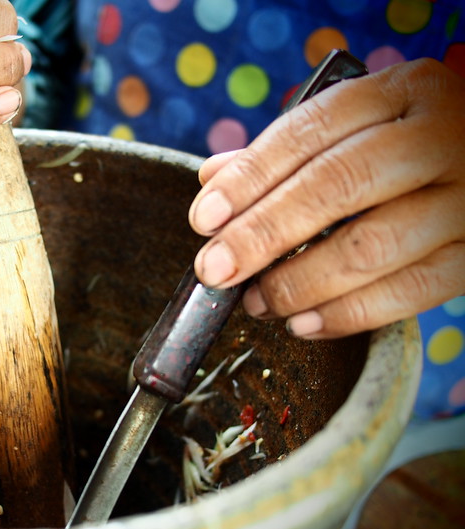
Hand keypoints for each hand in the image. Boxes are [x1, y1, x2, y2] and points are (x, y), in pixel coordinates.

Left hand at [189, 58, 464, 338]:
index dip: (248, 178)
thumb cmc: (407, 143)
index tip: (204, 218)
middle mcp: (439, 136)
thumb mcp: (359, 124)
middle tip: (215, 270)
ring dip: (298, 283)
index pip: (308, 132)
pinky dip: (347, 315)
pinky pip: (411, 292)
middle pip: (335, 187)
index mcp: (401, 91)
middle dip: (262, 235)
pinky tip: (303, 323)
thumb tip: (211, 181)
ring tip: (256, 302)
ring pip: (370, 247)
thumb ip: (287, 151)